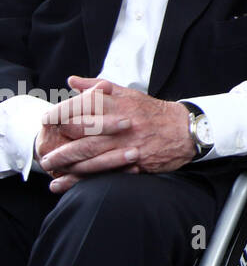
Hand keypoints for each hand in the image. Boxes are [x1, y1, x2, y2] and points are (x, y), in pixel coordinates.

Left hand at [38, 77, 195, 192]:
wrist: (185, 129)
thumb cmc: (153, 112)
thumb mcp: (128, 94)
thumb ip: (98, 88)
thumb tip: (72, 81)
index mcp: (118, 103)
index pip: (83, 106)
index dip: (61, 113)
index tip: (45, 119)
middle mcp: (121, 122)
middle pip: (82, 131)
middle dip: (59, 141)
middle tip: (42, 150)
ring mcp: (127, 142)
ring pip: (90, 153)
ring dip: (66, 161)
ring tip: (49, 167)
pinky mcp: (133, 161)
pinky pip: (102, 171)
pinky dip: (81, 179)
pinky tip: (64, 183)